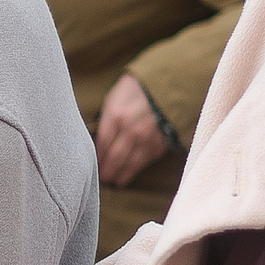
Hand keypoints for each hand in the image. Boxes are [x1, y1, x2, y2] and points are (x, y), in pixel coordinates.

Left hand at [96, 73, 173, 187]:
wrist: (171, 83)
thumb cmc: (138, 88)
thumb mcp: (115, 97)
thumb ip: (106, 118)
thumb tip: (100, 138)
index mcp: (116, 116)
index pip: (102, 144)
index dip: (97, 156)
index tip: (94, 164)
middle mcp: (130, 130)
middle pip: (115, 157)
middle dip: (108, 170)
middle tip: (103, 178)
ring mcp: (147, 138)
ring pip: (131, 163)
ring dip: (121, 174)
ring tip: (115, 181)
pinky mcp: (161, 142)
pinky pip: (146, 160)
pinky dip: (136, 168)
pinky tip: (130, 173)